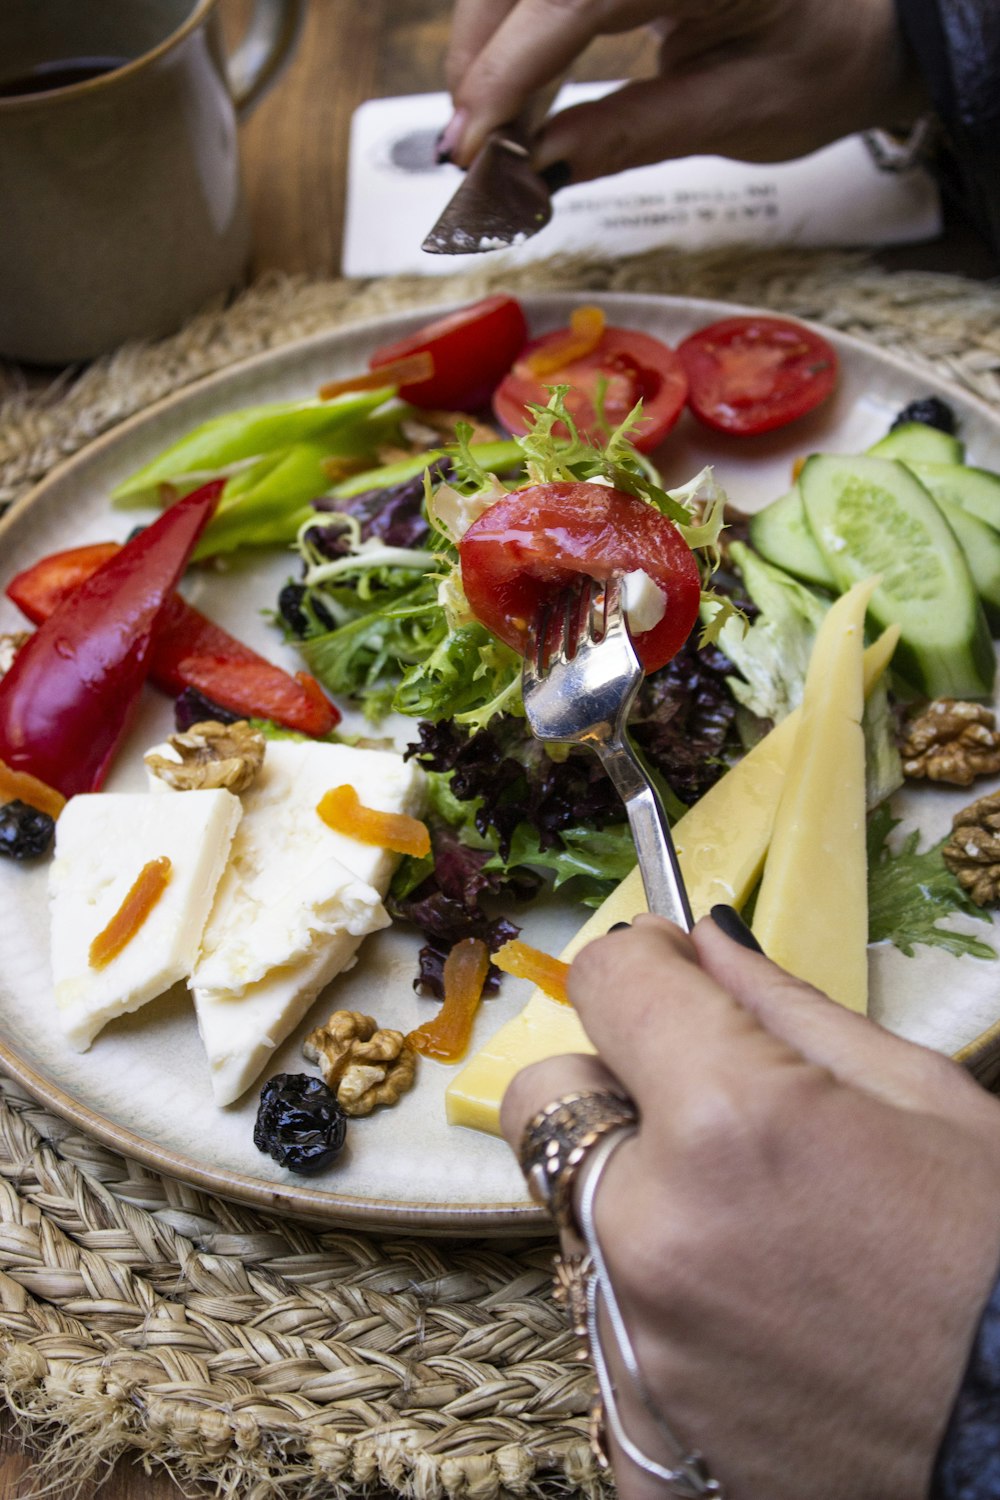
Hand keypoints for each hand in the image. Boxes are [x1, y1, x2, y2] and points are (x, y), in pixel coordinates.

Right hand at [443, 0, 927, 182]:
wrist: (860, 27)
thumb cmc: (818, 63)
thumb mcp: (737, 114)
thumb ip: (632, 135)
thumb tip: (539, 169)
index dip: (509, 70)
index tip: (472, 144)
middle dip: (485, 56)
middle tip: (473, 150)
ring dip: (490, 45)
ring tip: (495, 129)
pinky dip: (516, 33)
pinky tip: (517, 91)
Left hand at [501, 914, 999, 1499]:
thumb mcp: (926, 1103)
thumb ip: (789, 1008)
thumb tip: (706, 943)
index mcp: (726, 1119)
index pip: (606, 983)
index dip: (640, 963)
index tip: (669, 973)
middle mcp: (651, 1227)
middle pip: (549, 1100)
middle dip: (612, 1084)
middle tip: (704, 1115)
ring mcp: (636, 1338)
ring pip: (575, 1214)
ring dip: (639, 1201)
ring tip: (756, 1241)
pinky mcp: (640, 1425)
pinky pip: (604, 1325)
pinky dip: (658, 1308)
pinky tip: (752, 1324)